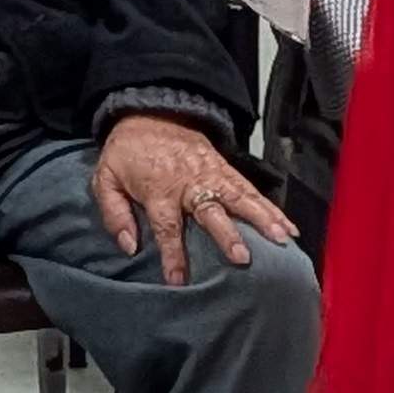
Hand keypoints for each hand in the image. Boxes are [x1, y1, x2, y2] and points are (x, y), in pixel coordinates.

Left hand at [91, 112, 296, 283]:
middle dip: (227, 234)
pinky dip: (271, 207)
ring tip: (282, 239)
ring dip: (262, 218)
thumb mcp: (105, 178)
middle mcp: (190, 183)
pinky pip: (251, 189)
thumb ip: (114, 214)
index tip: (179, 281)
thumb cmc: (128, 152)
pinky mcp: (225, 168)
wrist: (150, 111)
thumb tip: (129, 247)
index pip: (167, 227)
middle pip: (211, 210)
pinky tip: (287, 226)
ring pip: (240, 197)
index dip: (173, 255)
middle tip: (243, 256)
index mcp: (159, 190)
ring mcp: (212, 174)